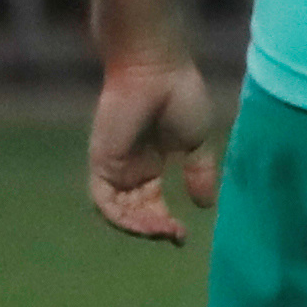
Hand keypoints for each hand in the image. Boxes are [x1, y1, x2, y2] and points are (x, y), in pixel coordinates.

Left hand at [88, 56, 219, 242]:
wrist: (157, 71)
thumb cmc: (180, 96)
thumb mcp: (196, 143)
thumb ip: (198, 173)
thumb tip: (205, 205)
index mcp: (150, 162)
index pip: (151, 203)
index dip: (164, 222)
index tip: (184, 235)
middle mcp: (129, 168)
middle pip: (134, 211)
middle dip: (154, 228)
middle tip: (175, 235)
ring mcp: (113, 166)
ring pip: (119, 211)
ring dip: (140, 227)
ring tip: (164, 232)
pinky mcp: (101, 163)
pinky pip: (105, 202)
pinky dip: (123, 218)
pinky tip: (147, 223)